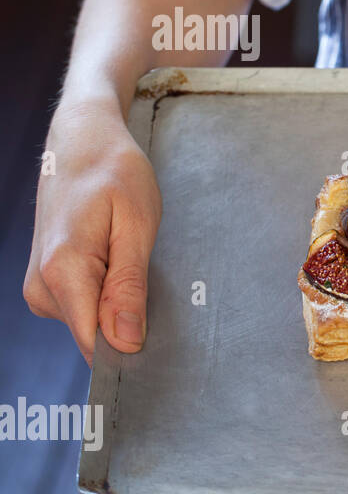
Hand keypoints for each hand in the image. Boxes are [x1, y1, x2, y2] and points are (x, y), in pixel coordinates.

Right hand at [23, 99, 160, 365]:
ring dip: (121, 306)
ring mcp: (40, 288)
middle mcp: (41, 288)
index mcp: (62, 272)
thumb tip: (126, 343)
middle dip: (130, 323)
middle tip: (154, 282)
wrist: (81, 144)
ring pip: (91, 324)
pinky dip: (109, 297)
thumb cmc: (115, 175)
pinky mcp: (47, 285)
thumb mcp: (136, 226)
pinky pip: (85, 309)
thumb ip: (129, 288)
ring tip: (132, 262)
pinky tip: (119, 266)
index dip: (131, 348)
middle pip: (95, 336)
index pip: (96, 343)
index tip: (161, 342)